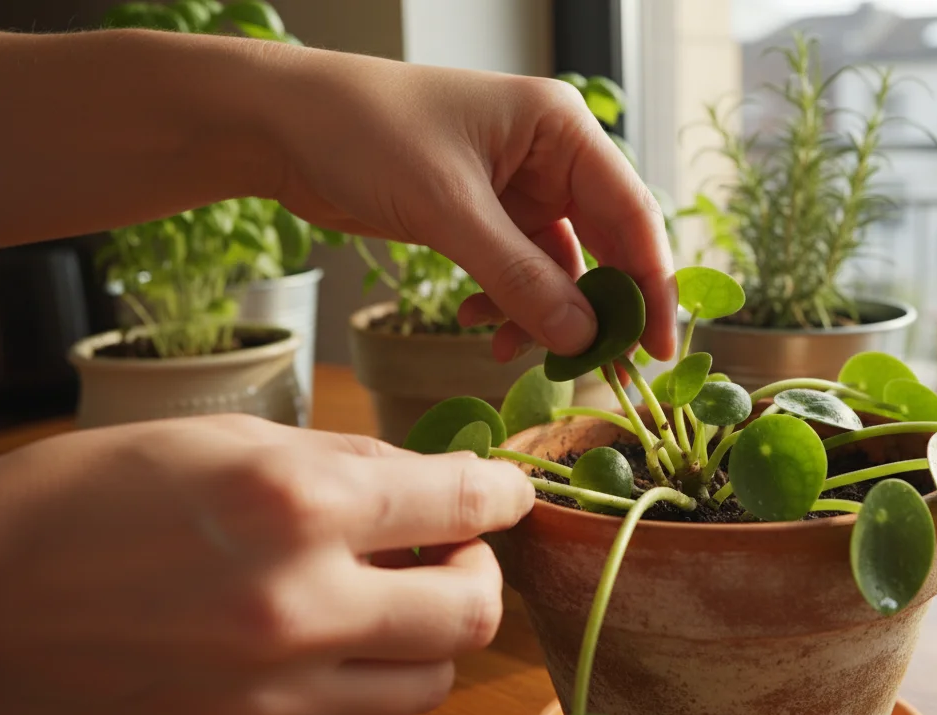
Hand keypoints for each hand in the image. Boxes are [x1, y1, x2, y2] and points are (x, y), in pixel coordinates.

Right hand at [0, 414, 530, 714]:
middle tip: (450, 553)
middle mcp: (296, 608)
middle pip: (472, 614)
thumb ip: (348, 463)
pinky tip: (340, 662)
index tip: (510, 490)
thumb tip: (434, 479)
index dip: (505, 491)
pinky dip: (376, 699)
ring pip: (429, 686)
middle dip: (480, 574)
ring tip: (383, 606)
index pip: (462, 502)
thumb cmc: (95, 498)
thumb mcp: (226, 440)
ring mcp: (270, 700)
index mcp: (295, 505)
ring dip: (428, 640)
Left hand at [263, 48, 677, 363]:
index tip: (657, 348)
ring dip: (539, 315)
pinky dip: (503, 306)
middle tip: (595, 368)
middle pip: (603, 245)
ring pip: (557, 269)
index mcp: (560, 128)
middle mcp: (549, 155)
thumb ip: (520, 278)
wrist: (279, 124)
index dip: (652, 284)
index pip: (632, 212)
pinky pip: (517, 273)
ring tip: (506, 350)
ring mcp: (516, 187)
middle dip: (595, 309)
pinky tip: (474, 324)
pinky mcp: (482, 216)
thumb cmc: (364, 132)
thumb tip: (583, 338)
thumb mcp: (449, 209)